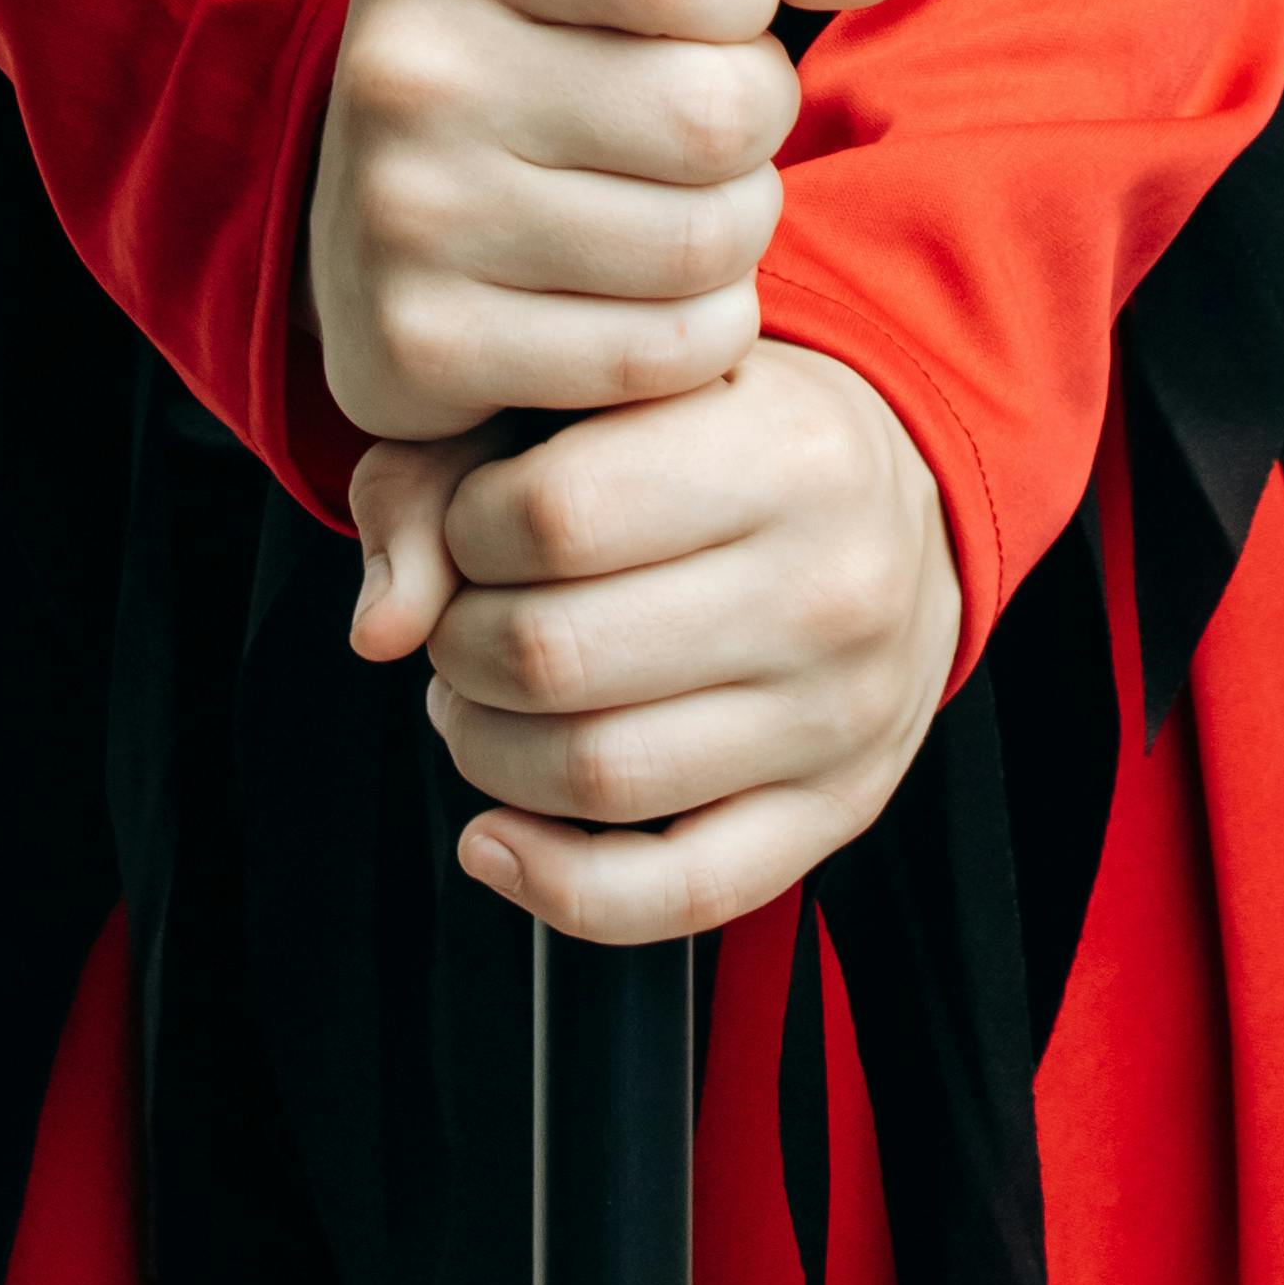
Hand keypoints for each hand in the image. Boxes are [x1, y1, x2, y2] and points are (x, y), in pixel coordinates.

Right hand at [304, 0, 901, 446]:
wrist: (373, 193)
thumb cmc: (549, 28)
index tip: (719, 0)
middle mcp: (406, 71)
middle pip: (715, 113)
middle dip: (756, 119)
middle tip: (710, 116)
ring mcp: (403, 218)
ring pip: (704, 243)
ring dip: (736, 227)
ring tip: (683, 196)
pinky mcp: (421, 348)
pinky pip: (663, 355)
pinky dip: (698, 327)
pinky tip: (648, 287)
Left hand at [349, 346, 958, 940]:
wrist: (899, 502)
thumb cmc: (723, 435)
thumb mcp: (610, 391)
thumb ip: (454, 466)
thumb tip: (384, 625)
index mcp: (785, 448)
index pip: (551, 515)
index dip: (467, 531)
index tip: (477, 526)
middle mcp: (830, 585)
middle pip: (556, 655)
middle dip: (461, 649)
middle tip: (465, 623)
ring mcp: (839, 714)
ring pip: (597, 778)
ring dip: (489, 752)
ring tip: (484, 703)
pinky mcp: (836, 813)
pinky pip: (678, 893)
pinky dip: (559, 888)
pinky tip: (499, 839)